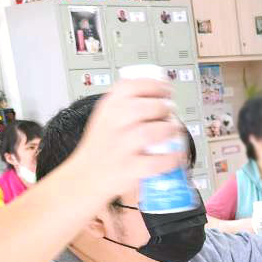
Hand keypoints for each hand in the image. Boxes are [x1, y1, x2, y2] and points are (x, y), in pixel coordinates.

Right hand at [69, 79, 178, 200]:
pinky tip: (176, 154)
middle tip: (170, 114)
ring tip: (173, 132)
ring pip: (154, 132)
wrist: (85, 176)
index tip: (166, 90)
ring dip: (170, 130)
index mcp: (108, 107)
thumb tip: (160, 94)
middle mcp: (113, 124)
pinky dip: (172, 157)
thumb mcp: (106, 116)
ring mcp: (121, 147)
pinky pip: (158, 161)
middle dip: (166, 108)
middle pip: (148, 107)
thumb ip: (127, 103)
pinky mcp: (129, 169)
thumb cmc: (101, 146)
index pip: (133, 85)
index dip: (156, 85)